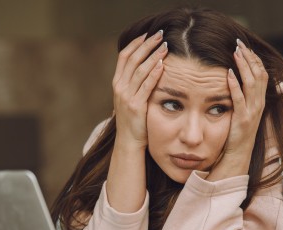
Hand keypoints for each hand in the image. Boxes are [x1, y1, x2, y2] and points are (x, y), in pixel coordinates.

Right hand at [112, 30, 167, 150]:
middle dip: (146, 45)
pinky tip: (163, 64)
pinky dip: (154, 74)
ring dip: (153, 56)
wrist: (129, 142)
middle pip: (132, 59)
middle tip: (159, 34)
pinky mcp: (136, 106)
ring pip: (139, 70)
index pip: (124, 56)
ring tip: (165, 45)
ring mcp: (126, 97)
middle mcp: (119, 88)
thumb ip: (135, 84)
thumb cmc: (134, 120)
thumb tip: (148, 67)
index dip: (135, 43)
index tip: (147, 34)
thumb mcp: (130, 98)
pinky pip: (146, 86)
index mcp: (117, 83)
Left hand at [210, 39, 267, 178]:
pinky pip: (239, 99)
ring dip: (243, 66)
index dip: (254, 59)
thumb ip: (242, 97)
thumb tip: (234, 81)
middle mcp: (258, 104)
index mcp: (259, 101)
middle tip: (239, 44)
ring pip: (252, 83)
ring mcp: (252, 112)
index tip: (244, 47)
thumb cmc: (237, 134)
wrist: (238, 155)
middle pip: (259, 74)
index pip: (261, 74)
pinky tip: (228, 74)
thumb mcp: (243, 112)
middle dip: (249, 58)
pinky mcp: (242, 120)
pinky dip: (234, 86)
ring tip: (235, 53)